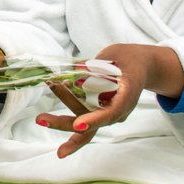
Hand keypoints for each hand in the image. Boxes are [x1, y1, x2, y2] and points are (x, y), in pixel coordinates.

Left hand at [35, 44, 180, 158]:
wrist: (142, 66)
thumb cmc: (129, 59)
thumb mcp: (114, 56)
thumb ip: (96, 67)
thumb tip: (75, 74)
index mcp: (127, 98)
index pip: (111, 113)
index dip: (94, 120)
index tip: (78, 124)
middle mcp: (117, 112)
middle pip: (91, 126)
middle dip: (64, 124)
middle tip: (41, 119)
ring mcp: (108, 114)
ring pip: (83, 122)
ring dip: (61, 110)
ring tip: (50, 84)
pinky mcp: (100, 112)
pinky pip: (82, 115)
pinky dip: (69, 101)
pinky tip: (57, 86)